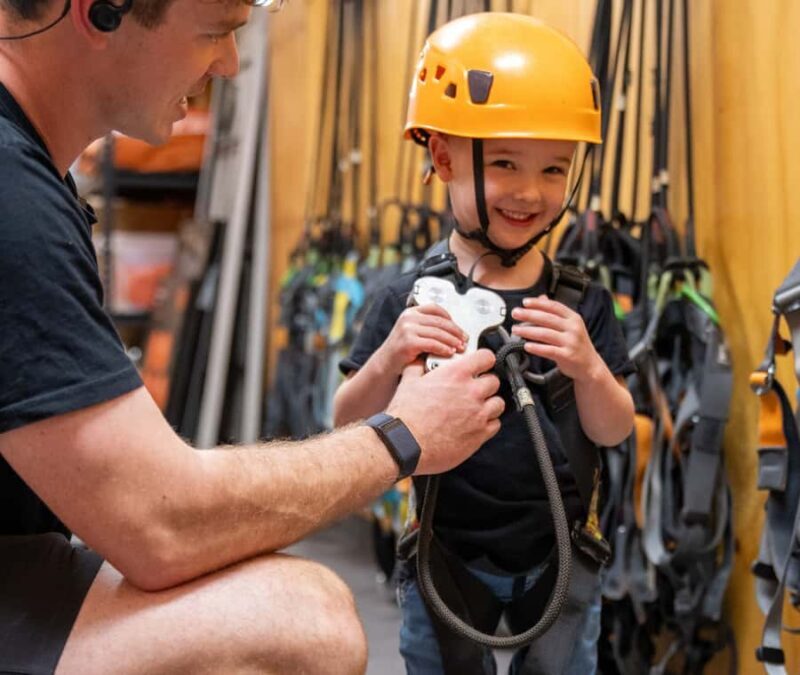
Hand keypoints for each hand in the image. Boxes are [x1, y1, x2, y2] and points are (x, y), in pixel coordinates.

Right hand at [376, 304, 466, 375]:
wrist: (386, 364)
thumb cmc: (402, 350)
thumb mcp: (413, 332)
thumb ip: (427, 327)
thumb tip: (454, 331)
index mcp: (411, 312)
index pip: (435, 308)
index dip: (450, 318)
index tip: (459, 328)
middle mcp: (408, 318)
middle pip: (440, 321)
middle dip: (456, 331)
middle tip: (464, 340)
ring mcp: (407, 329)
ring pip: (438, 333)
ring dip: (452, 341)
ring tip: (460, 348)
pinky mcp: (408, 342)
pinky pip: (432, 344)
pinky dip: (444, 348)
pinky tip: (449, 353)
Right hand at [386, 349, 503, 474]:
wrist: (405, 443)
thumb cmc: (406, 415)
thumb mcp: (408, 382)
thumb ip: (418, 368)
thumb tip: (419, 362)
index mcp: (456, 375)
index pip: (486, 357)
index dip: (484, 360)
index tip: (480, 364)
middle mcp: (471, 393)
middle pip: (494, 381)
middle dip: (485, 384)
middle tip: (473, 389)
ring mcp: (478, 415)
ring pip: (498, 403)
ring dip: (490, 404)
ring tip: (477, 407)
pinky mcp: (479, 435)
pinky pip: (495, 425)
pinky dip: (488, 423)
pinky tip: (476, 423)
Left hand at [510, 295, 603, 381]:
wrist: (590, 366)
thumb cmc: (576, 344)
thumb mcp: (570, 326)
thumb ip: (555, 312)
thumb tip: (541, 298)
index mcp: (573, 318)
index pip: (554, 306)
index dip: (538, 303)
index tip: (525, 302)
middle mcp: (573, 328)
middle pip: (547, 318)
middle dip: (528, 315)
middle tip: (515, 313)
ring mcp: (571, 342)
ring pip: (545, 334)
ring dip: (527, 331)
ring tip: (516, 330)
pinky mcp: (567, 356)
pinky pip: (548, 350)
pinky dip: (536, 348)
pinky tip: (526, 346)